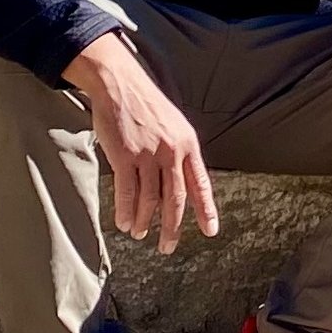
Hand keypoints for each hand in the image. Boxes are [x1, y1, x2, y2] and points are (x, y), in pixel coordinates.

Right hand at [64, 31, 215, 254]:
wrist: (121, 85)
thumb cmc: (147, 106)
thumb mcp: (174, 126)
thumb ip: (180, 153)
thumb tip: (182, 184)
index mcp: (188, 144)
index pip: (200, 184)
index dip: (206, 210)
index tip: (210, 231)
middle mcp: (172, 152)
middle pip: (175, 200)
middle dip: (172, 227)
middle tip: (168, 247)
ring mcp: (148, 154)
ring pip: (149, 200)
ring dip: (144, 221)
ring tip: (140, 232)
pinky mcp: (125, 156)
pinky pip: (127, 193)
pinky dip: (125, 212)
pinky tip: (124, 223)